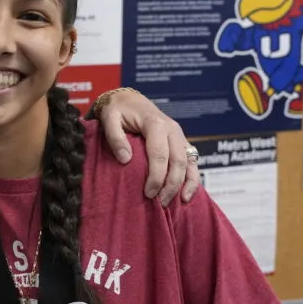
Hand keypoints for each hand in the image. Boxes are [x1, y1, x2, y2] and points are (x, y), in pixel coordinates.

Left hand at [96, 90, 200, 204]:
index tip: (148, 194)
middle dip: (171, 185)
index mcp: (156, 124)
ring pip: (190, 162)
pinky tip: (187, 194)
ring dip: (185, 184)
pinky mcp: (182, 142)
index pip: (160, 155)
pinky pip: (192, 161)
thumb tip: (125, 159)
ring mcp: (179, 136)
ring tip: (178, 202)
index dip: (156, 177)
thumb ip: (115, 138)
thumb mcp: (109, 118)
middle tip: (160, 203)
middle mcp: (172, 129)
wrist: (129, 100)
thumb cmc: (118, 110)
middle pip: (178, 161)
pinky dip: (193, 178)